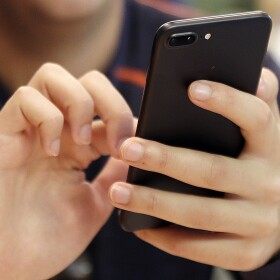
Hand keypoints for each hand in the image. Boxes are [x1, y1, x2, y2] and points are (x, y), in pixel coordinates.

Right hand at [0, 63, 132, 279]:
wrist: (9, 267)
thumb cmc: (48, 239)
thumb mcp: (96, 203)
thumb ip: (115, 175)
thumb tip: (136, 152)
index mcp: (79, 146)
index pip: (108, 110)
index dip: (126, 120)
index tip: (136, 144)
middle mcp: (57, 131)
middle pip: (88, 80)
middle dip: (111, 103)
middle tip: (116, 141)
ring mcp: (30, 130)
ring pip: (55, 75)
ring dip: (80, 103)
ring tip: (82, 141)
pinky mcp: (3, 134)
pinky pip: (26, 99)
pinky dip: (48, 118)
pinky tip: (52, 149)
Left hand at [109, 68, 279, 270]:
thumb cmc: (257, 162)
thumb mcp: (261, 134)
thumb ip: (257, 104)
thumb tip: (256, 77)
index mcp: (272, 147)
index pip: (256, 118)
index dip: (226, 102)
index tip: (191, 88)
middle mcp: (270, 185)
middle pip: (212, 170)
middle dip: (165, 160)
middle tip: (127, 149)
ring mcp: (259, 223)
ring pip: (199, 213)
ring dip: (154, 203)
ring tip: (117, 192)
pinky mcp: (246, 252)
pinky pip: (199, 248)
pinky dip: (166, 238)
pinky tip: (140, 226)